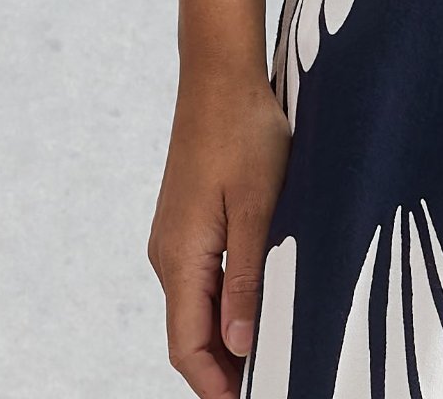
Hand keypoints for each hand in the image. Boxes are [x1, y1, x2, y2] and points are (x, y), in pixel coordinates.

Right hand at [147, 62, 292, 397]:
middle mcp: (169, 253)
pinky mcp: (189, 219)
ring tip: (273, 352)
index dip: (216, 385)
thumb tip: (239, 343)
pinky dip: (225, 302)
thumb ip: (247, 276)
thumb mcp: (258, 206)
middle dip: (225, 368)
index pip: (186, 346)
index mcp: (181, 257)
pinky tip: (259, 302)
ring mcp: (176, 236)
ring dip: (227, 336)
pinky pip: (202, 277)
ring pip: (197, 306)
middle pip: (190, 333)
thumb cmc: (243, 133)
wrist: (220, 75)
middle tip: (274, 381)